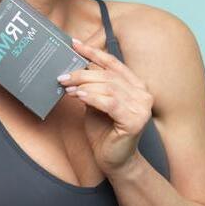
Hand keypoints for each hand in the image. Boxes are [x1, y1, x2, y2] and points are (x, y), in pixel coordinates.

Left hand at [57, 39, 153, 175]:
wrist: (115, 161)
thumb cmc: (105, 131)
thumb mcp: (96, 102)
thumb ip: (92, 85)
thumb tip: (74, 67)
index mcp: (135, 84)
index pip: (112, 62)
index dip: (93, 51)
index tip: (74, 44)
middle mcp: (142, 93)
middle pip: (107, 74)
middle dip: (82, 73)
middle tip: (62, 76)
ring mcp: (141, 107)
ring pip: (108, 86)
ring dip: (83, 85)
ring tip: (67, 88)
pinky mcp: (135, 120)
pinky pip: (109, 102)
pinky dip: (92, 97)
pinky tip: (78, 96)